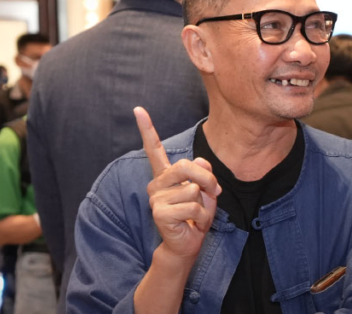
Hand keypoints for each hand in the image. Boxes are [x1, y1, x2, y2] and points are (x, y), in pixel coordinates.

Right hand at [136, 107, 220, 263]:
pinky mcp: (159, 213)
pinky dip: (202, 217)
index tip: (138, 109)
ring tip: (197, 214)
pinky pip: (193, 207)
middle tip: (213, 193)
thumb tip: (199, 162)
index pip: (154, 148)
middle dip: (207, 180)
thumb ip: (204, 173)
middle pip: (186, 166)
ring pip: (194, 189)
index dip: (147, 128)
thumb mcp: (206, 190)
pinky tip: (192, 224)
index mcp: (166, 175)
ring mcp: (156, 198)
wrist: (187, 243)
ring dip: (205, 204)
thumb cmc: (196, 214)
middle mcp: (157, 183)